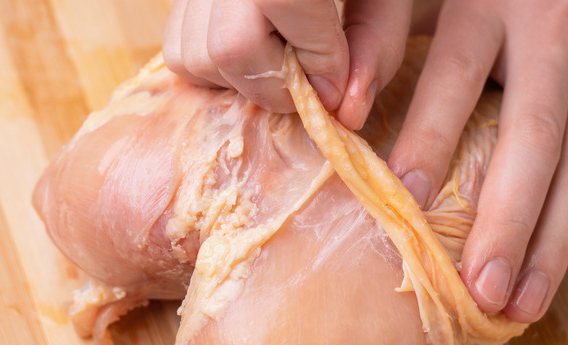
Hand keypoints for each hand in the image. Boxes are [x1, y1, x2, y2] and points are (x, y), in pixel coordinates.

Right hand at [162, 0, 412, 128]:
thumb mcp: (387, 1)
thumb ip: (376, 50)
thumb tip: (343, 111)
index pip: (280, 2)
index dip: (315, 57)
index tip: (338, 78)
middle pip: (230, 46)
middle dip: (278, 84)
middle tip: (309, 75)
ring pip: (195, 57)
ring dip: (247, 81)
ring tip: (282, 56)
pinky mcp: (180, 1)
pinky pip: (179, 53)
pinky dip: (219, 71)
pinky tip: (256, 51)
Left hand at [389, 0, 567, 322]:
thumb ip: (392, 24)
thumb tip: (343, 102)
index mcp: (494, 2)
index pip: (456, 78)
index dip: (429, 138)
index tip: (402, 201)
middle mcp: (557, 34)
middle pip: (531, 140)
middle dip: (505, 222)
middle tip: (477, 289)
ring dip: (551, 243)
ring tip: (518, 303)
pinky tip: (552, 266)